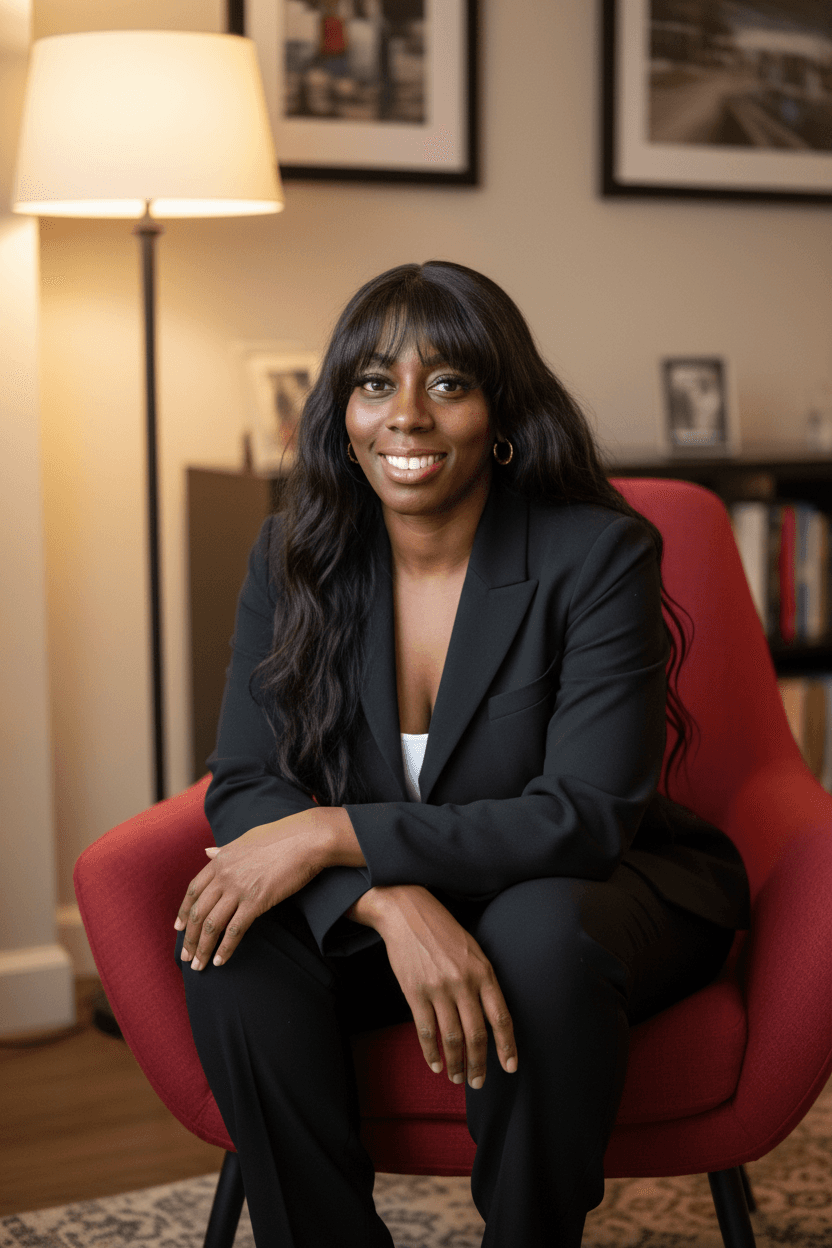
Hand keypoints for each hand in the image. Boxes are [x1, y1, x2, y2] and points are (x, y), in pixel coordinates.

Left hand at [175, 809, 337, 969]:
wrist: (306, 839)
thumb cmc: (281, 837)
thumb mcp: (245, 840)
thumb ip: (224, 850)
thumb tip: (207, 852)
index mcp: (220, 860)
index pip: (193, 890)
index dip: (184, 912)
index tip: (179, 928)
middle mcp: (224, 875)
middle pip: (198, 912)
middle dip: (190, 938)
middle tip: (187, 956)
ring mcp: (239, 889)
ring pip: (212, 925)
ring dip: (203, 948)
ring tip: (199, 966)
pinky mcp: (256, 901)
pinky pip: (234, 930)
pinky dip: (225, 948)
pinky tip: (220, 961)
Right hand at [348, 886, 516, 1089]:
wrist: (408, 912)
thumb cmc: (444, 931)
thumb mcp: (474, 951)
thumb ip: (483, 982)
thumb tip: (490, 1018)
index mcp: (483, 972)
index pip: (501, 1017)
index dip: (507, 1046)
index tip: (510, 1067)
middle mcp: (463, 982)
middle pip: (476, 1034)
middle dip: (480, 1063)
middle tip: (478, 1082)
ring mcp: (438, 988)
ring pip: (451, 1037)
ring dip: (456, 1063)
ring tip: (457, 1077)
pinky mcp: (415, 992)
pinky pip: (426, 1030)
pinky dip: (431, 1051)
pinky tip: (435, 1063)